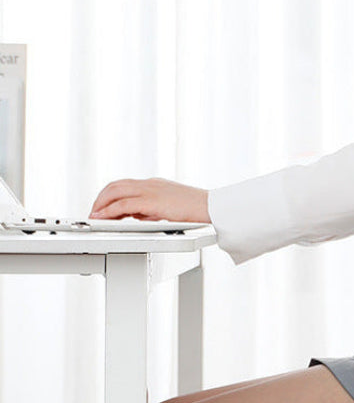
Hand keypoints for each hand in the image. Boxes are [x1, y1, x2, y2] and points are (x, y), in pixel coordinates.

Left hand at [89, 178, 210, 222]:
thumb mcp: (170, 207)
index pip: (125, 185)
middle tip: (94, 212)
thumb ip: (153, 209)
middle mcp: (149, 184)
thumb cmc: (197, 210)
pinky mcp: (151, 201)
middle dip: (101, 199)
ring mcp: (150, 191)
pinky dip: (108, 211)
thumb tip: (138, 215)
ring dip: (101, 204)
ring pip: (115, 191)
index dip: (110, 195)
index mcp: (154, 185)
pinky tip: (102, 217)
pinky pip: (123, 205)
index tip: (103, 206)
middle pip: (115, 186)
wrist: (211, 207)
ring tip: (94, 215)